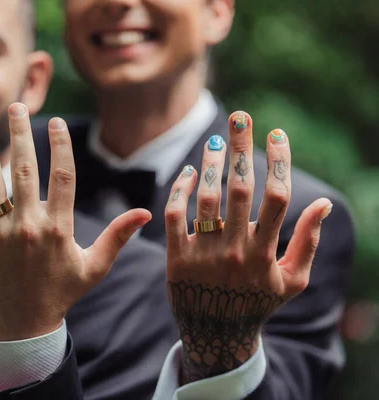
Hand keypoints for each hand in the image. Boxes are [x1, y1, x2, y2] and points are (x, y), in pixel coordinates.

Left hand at [0, 103, 150, 340]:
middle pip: (24, 168)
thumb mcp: (94, 267)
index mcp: (58, 228)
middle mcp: (28, 226)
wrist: (23, 325)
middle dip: (20, 133)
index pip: (62, 175)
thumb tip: (146, 212)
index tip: (54, 121)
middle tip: (17, 106)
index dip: (59, 144)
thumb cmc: (61, 293)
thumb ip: (117, 237)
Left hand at [164, 112, 332, 383]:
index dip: (279, 162)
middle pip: (240, 189)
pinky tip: (190, 172)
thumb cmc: (257, 302)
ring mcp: (204, 255)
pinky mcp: (176, 258)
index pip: (278, 198)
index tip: (278, 134)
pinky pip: (176, 216)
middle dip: (241, 149)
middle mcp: (235, 252)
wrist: (215, 333)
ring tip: (216, 140)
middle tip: (240, 117)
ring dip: (211, 164)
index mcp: (266, 254)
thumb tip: (324, 203)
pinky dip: (181, 190)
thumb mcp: (292, 280)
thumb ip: (308, 242)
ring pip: (207, 199)